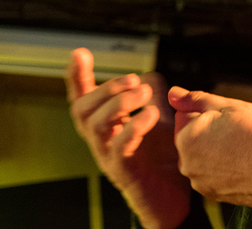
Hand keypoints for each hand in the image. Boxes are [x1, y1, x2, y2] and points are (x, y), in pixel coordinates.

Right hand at [65, 48, 190, 228]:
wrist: (174, 199)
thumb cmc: (163, 160)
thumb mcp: (159, 121)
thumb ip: (151, 99)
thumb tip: (149, 75)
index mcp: (108, 126)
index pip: (84, 98)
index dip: (77, 76)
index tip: (79, 53)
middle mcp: (102, 140)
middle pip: (82, 109)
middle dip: (105, 88)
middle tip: (133, 79)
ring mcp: (109, 157)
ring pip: (95, 126)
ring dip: (118, 104)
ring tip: (143, 94)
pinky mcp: (124, 172)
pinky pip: (119, 148)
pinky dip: (133, 127)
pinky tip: (150, 115)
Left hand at [169, 86, 251, 206]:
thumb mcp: (228, 106)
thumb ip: (195, 99)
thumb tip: (173, 93)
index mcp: (186, 139)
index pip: (185, 117)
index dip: (208, 113)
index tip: (228, 118)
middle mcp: (188, 165)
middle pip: (193, 140)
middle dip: (209, 134)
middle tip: (237, 131)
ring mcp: (202, 183)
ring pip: (204, 158)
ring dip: (216, 152)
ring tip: (243, 148)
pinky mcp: (216, 196)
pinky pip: (214, 176)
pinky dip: (225, 170)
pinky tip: (244, 163)